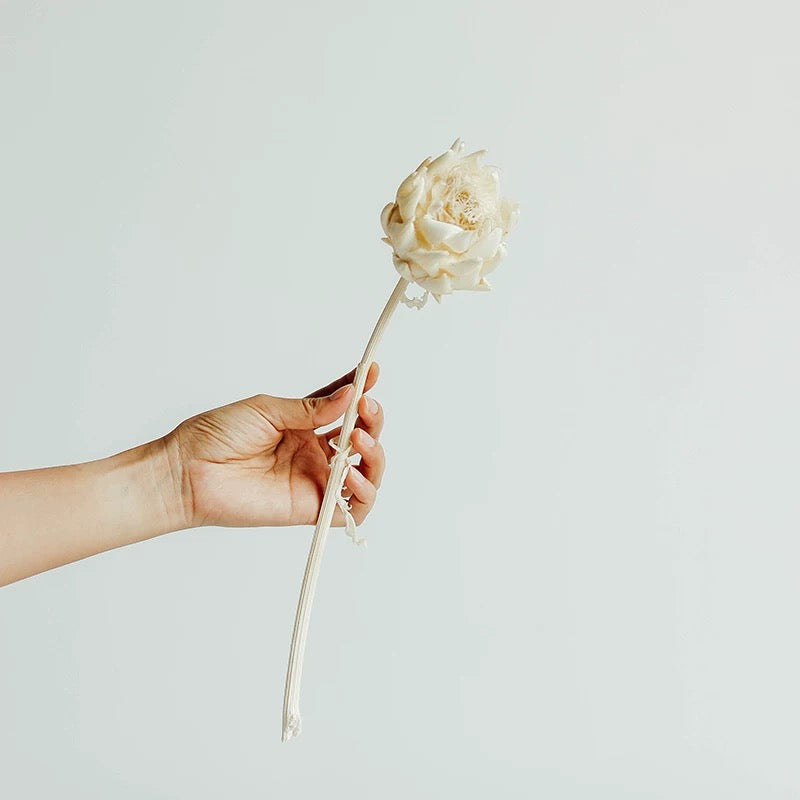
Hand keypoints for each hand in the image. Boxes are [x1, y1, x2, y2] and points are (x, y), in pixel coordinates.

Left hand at [165, 363, 385, 528]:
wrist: (188, 471)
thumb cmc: (216, 436)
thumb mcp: (268, 409)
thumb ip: (311, 408)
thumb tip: (350, 395)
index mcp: (303, 427)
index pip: (343, 409)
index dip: (361, 391)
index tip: (372, 371)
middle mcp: (313, 454)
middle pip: (361, 439)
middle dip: (372, 421)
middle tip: (366, 409)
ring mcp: (314, 481)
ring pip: (366, 474)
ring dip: (375, 455)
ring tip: (360, 440)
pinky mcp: (310, 508)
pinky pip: (351, 508)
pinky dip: (364, 492)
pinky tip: (353, 474)